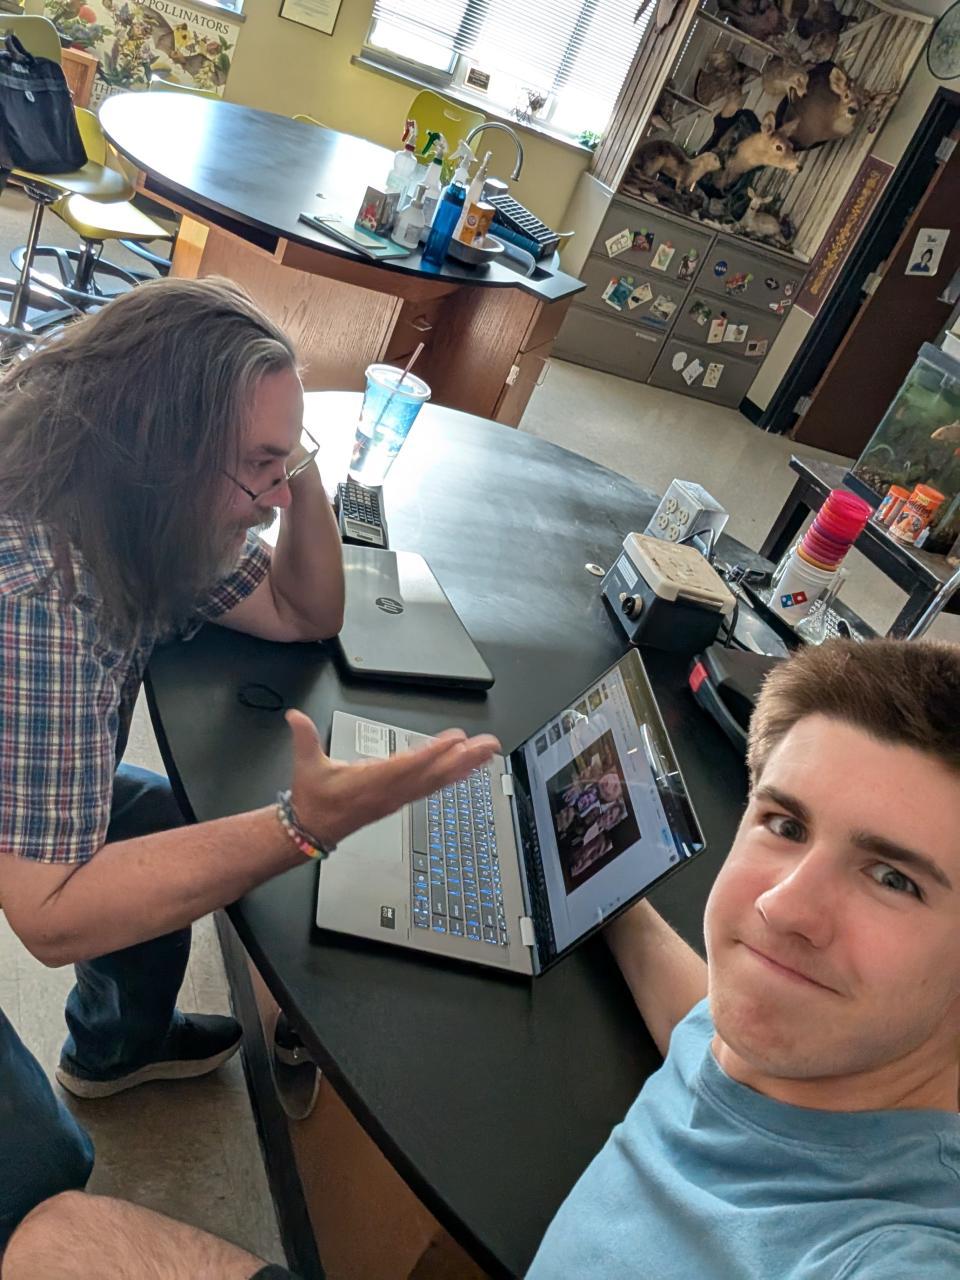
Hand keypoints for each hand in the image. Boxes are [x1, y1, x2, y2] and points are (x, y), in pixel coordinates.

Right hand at [286, 710, 500, 847]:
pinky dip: (452, 777)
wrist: (313, 829)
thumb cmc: (314, 798)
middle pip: (433, 773)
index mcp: (370, 782)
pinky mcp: (400, 800)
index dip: (432, 753)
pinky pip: (432, 788)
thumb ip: (304, 737)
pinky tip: (467, 770)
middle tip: (488, 744)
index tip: (455, 740)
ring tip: (486, 752)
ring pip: (437, 781)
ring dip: (464, 767)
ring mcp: (398, 798)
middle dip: (463, 758)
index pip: (407, 765)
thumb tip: (294, 717)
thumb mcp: (306, 765)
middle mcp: (390, 791)